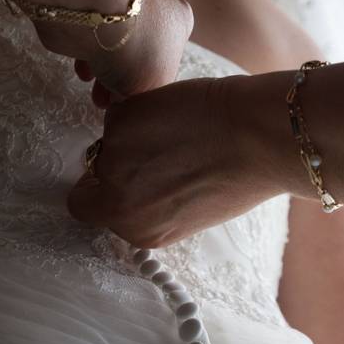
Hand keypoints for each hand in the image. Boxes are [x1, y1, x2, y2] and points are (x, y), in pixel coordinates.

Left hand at [36, 0, 193, 107]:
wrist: (96, 11)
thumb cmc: (135, 49)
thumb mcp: (151, 87)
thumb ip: (145, 95)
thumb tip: (128, 99)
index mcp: (180, 22)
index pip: (168, 60)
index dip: (149, 86)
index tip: (131, 102)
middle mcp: (156, 4)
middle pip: (139, 52)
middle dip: (122, 82)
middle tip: (109, 103)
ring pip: (114, 43)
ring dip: (103, 71)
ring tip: (93, 92)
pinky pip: (92, 32)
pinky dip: (88, 52)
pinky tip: (83, 70)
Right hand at [67, 74, 294, 247]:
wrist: (257, 136)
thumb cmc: (239, 177)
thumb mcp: (187, 215)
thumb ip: (149, 210)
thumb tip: (130, 187)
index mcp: (137, 231)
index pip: (86, 210)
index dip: (104, 191)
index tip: (124, 178)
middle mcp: (119, 202)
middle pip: (93, 175)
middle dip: (115, 162)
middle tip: (152, 151)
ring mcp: (114, 159)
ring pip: (107, 141)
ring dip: (130, 136)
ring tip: (173, 133)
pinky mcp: (120, 121)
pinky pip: (119, 115)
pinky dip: (140, 112)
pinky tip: (174, 115)